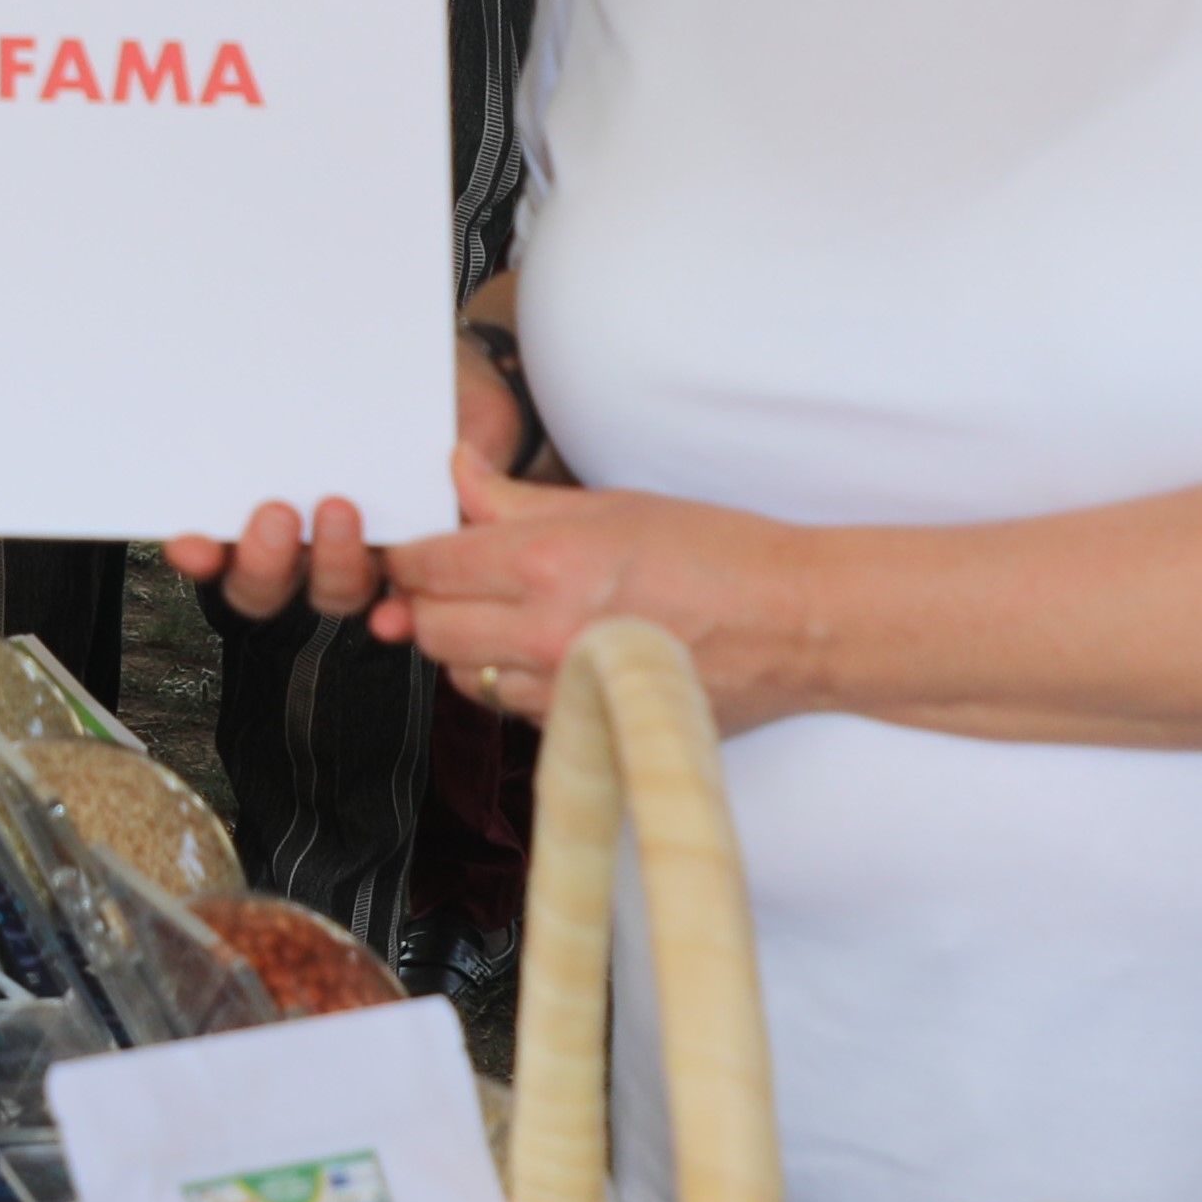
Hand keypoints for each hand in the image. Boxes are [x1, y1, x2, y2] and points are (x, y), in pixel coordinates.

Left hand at [164, 315, 498, 615]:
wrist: (421, 367)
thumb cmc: (450, 404)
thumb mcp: (475, 426)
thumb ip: (476, 463)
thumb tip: (462, 471)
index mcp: (402, 548)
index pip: (399, 596)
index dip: (398, 611)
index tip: (392, 609)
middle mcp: (339, 553)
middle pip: (326, 592)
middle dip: (329, 564)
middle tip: (334, 510)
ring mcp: (288, 539)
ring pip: (267, 584)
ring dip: (262, 563)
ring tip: (269, 516)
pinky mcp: (240, 514)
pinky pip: (215, 549)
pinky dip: (201, 554)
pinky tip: (188, 544)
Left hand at [378, 457, 805, 728]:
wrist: (792, 626)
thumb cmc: (717, 554)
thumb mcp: (612, 504)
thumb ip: (515, 498)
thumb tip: (456, 474)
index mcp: (547, 563)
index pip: (427, 567)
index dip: (409, 554)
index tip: (415, 547)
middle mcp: (545, 633)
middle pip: (428, 629)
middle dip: (425, 603)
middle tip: (450, 580)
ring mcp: (564, 690)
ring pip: (461, 677)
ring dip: (463, 647)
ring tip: (499, 615)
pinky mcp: (585, 728)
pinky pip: (510, 708)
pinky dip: (508, 681)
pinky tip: (541, 652)